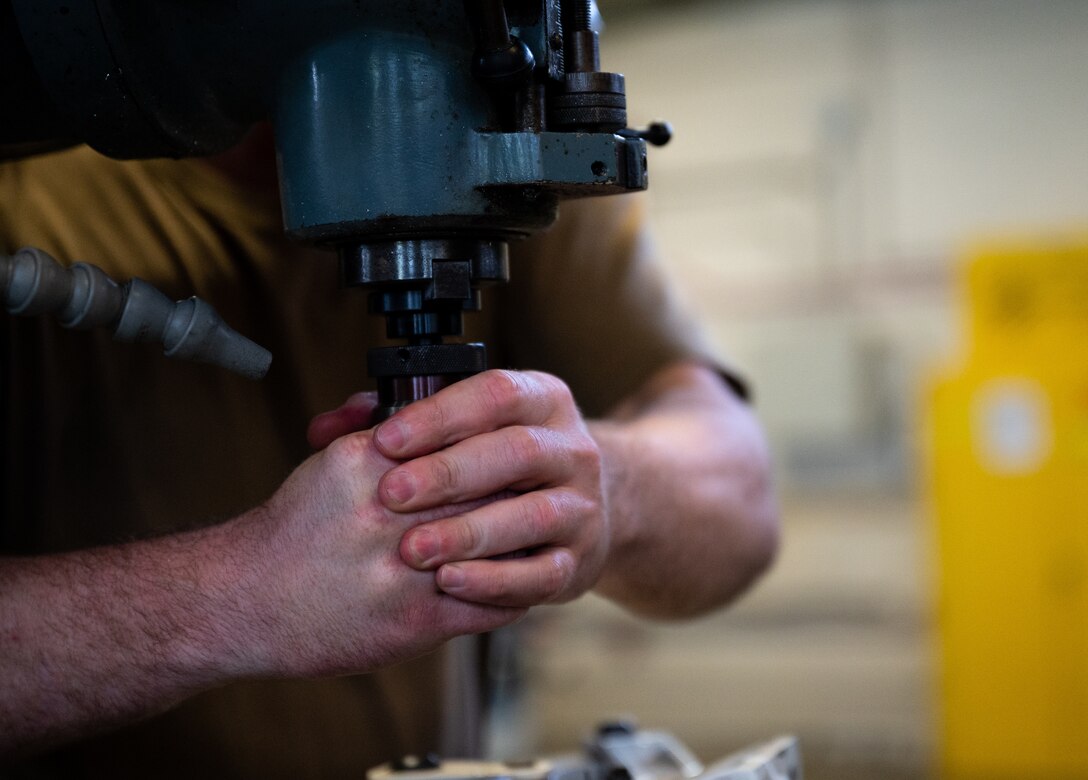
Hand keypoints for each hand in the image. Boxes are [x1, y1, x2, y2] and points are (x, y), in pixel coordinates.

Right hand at [227, 427, 524, 678]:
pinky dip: (514, 592)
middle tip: (540, 489)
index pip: (463, 444)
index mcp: (372, 466)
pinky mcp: (415, 622)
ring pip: (498, 548)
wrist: (244, 600)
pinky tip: (521, 581)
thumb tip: (407, 404)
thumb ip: (376, 430)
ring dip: (524, 542)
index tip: (516, 452)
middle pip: (488, 490)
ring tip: (537, 534)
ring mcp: (406, 572)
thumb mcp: (330, 463)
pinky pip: (491, 605)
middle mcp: (391, 516)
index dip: (498, 449)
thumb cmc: (293, 530)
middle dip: (518, 490)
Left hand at [366, 370, 609, 608]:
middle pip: (518, 451)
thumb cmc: (495, 465)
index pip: (497, 394)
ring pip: (535, 515)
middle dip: (449, 473)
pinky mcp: (579, 562)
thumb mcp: (462, 428)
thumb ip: (395, 420)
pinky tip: (450, 582)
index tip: (386, 439)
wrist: (572, 512)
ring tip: (414, 549)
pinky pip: (543, 575)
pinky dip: (495, 581)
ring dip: (470, 532)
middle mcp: (572, 449)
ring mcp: (582, 507)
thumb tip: (328, 427)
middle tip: (391, 495)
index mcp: (542, 400)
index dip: (440, 415)